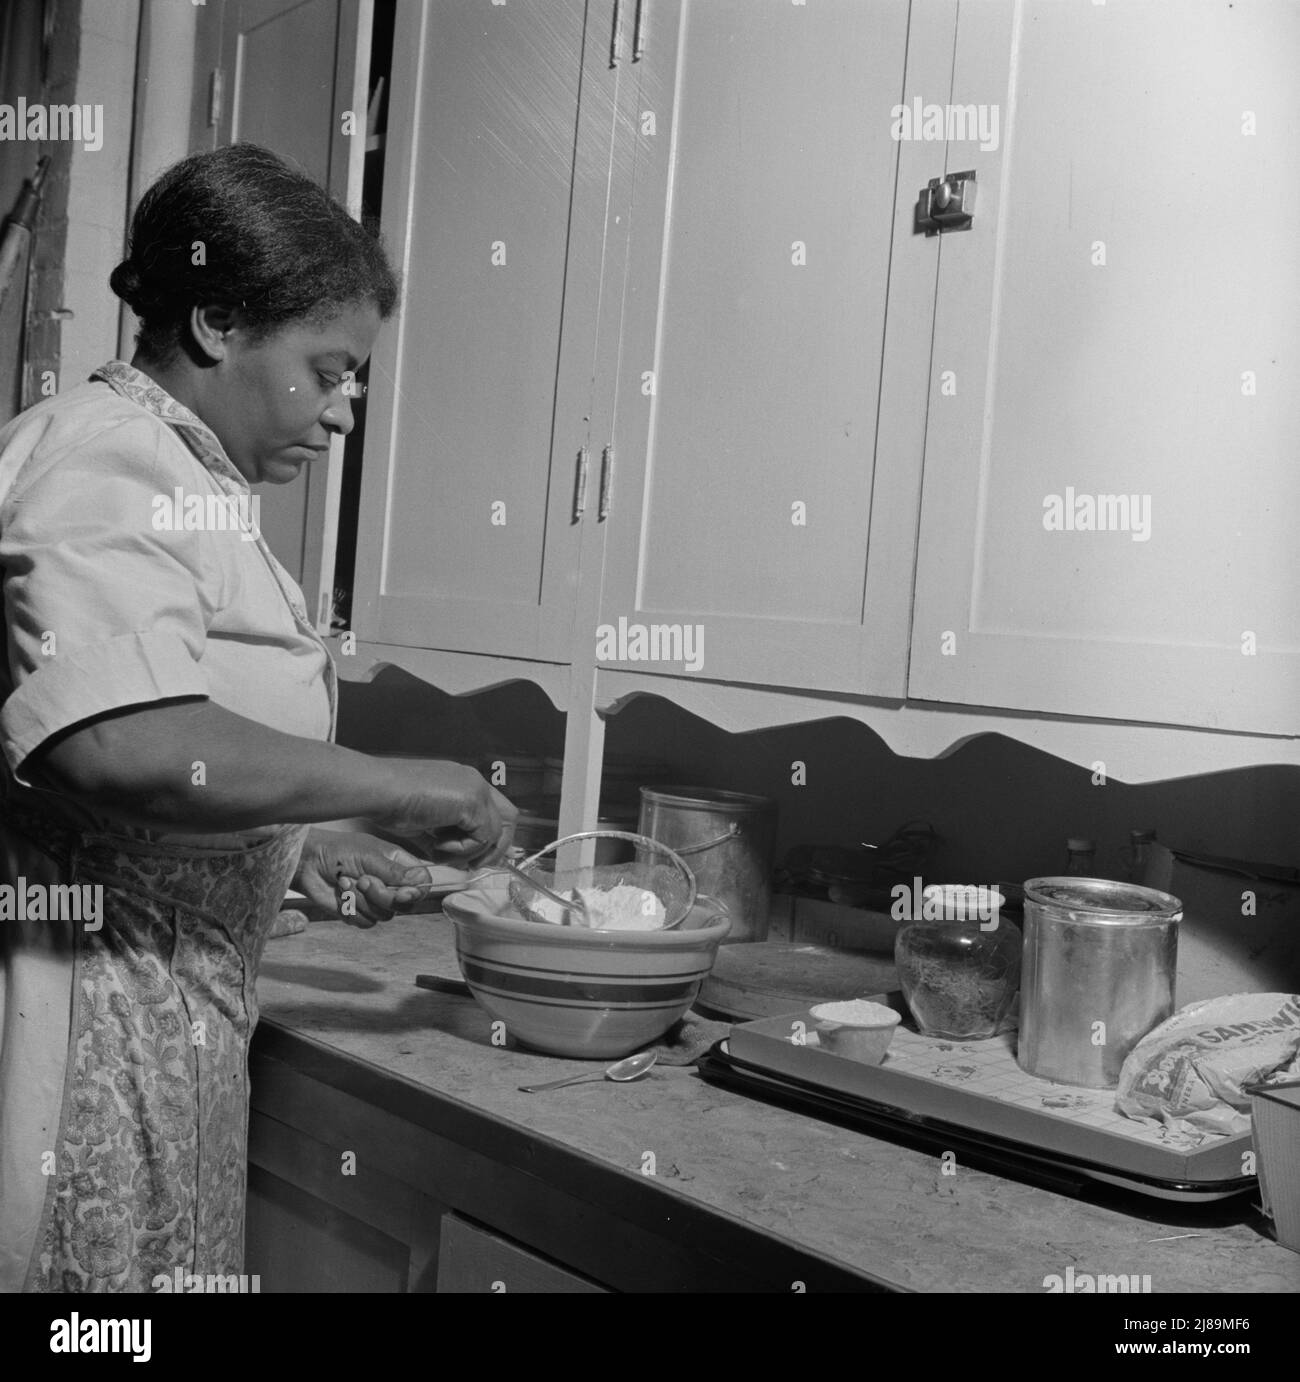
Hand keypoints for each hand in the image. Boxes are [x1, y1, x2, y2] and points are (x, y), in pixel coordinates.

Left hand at [293, 828, 439, 927]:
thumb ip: (395, 872)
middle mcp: (390, 884)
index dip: (415, 892)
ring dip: (361, 900)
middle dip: (381, 896)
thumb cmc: (338, 850)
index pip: (422, 884)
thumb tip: (420, 884)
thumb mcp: (370, 856)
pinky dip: (350, 909)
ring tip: (345, 881)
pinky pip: (365, 922)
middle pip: (404, 905)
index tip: (400, 893)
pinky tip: (340, 893)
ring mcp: (374, 900)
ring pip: (383, 915)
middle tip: (363, 880)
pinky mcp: (358, 912)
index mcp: (398, 865)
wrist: (308, 862)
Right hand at [370, 760, 516, 858]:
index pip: (495, 810)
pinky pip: (482, 836)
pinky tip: (437, 844)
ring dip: (472, 851)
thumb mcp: (424, 823)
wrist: (378, 790)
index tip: (477, 859)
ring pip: (496, 831)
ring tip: (442, 851)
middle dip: (495, 847)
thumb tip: (453, 860)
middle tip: (472, 865)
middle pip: (509, 817)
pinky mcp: (472, 801)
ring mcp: (476, 789)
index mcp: (464, 782)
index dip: (491, 837)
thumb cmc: (391, 803)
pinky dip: (462, 849)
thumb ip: (444, 837)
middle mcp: (474, 781)